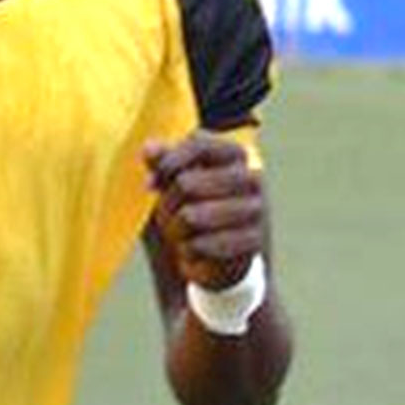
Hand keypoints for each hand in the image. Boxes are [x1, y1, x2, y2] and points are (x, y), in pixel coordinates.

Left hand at [144, 130, 267, 290]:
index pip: (198, 143)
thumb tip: (149, 148)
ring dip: (175, 231)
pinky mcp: (252, 242)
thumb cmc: (190, 211)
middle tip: (170, 217)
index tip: (151, 182)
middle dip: (166, 205)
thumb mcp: (172, 183)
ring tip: (181, 235)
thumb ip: (162, 162)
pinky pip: (201, 245)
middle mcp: (252, 177)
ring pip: (190, 217)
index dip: (167, 163)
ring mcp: (256, 210)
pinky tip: (195, 251)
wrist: (215, 260)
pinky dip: (188, 251)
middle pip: (186, 184)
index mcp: (234, 155)